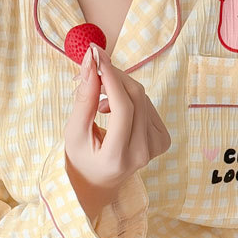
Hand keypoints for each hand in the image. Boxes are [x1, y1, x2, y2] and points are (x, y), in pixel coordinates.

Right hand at [64, 43, 170, 221]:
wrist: (98, 182)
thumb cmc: (82, 158)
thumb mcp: (74, 131)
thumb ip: (84, 98)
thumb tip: (91, 61)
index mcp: (117, 158)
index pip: (123, 108)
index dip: (111, 77)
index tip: (96, 55)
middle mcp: (141, 154)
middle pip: (136, 97)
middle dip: (115, 76)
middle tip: (95, 69)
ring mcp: (155, 148)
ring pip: (142, 98)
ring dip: (119, 89)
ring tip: (100, 104)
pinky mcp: (162, 140)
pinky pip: (147, 105)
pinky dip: (129, 99)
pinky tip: (115, 112)